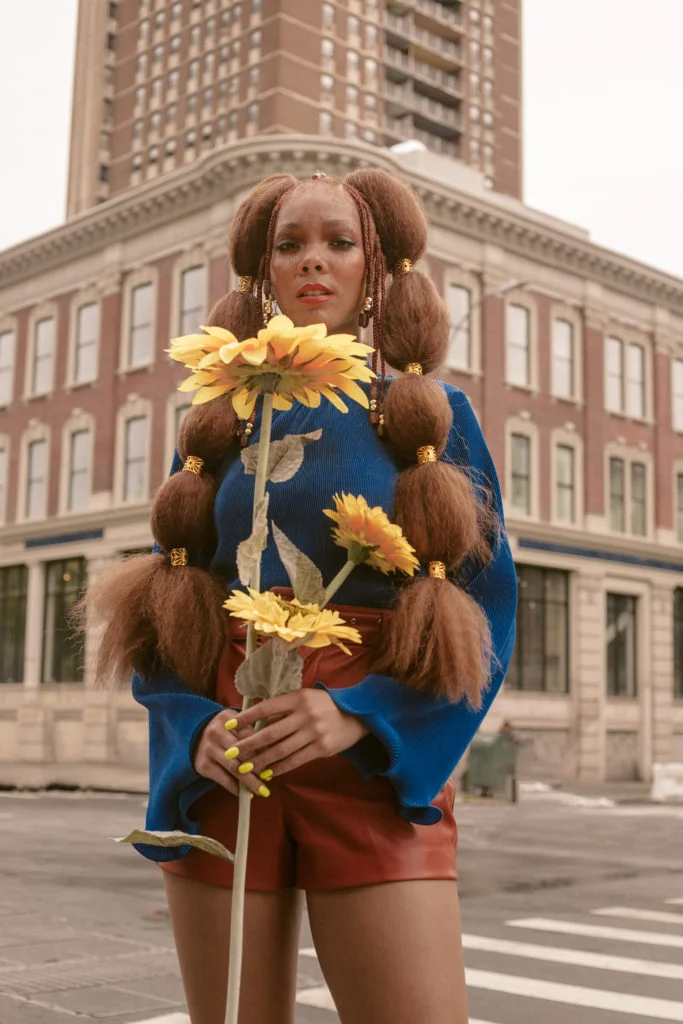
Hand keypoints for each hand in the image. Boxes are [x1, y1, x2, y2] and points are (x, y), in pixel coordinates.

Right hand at [193, 708, 269, 798]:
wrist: (194, 736)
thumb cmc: (224, 731)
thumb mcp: (235, 723)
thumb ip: (253, 730)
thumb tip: (276, 747)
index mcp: (227, 718)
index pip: (250, 734)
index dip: (264, 748)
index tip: (276, 759)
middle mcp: (216, 732)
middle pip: (243, 752)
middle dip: (259, 767)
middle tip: (270, 778)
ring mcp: (208, 749)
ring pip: (234, 768)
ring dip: (250, 782)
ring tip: (263, 791)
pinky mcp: (203, 765)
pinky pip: (223, 779)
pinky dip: (236, 789)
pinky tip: (247, 794)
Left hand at [229, 689, 369, 777]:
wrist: (355, 716)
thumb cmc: (324, 706)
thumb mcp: (305, 699)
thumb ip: (283, 710)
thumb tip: (257, 723)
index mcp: (298, 698)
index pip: (266, 708)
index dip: (246, 717)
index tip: (229, 724)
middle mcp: (305, 715)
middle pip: (270, 732)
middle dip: (248, 744)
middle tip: (232, 753)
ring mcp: (314, 732)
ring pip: (281, 750)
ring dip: (261, 761)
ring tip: (246, 768)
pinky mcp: (322, 748)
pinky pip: (295, 761)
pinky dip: (280, 768)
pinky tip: (268, 773)